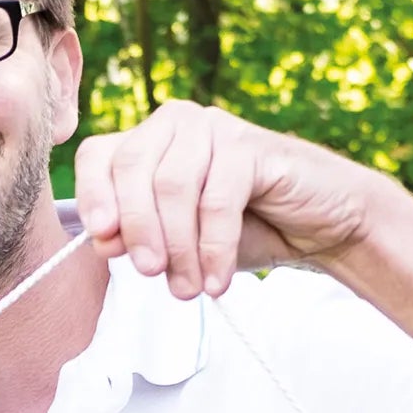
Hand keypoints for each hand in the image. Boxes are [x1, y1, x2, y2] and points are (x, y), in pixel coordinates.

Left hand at [74, 101, 379, 297]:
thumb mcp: (179, 243)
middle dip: (138, 229)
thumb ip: (139, 239)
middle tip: (151, 274)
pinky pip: (217, 200)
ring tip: (189, 288)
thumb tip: (102, 240)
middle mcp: (176, 124)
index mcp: (149, 141)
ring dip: (178, 247)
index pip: (98, 156)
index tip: (101, 241)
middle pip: (131, 169)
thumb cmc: (244, 232)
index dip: (93, 196)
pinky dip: (214, 248)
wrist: (319, 227)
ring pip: (172, 186)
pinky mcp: (251, 145)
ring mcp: (214, 127)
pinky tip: (217, 281)